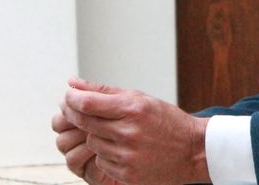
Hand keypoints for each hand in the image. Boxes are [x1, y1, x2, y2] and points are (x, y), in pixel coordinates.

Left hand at [60, 78, 210, 184]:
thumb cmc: (166, 120)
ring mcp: (127, 156)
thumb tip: (73, 84)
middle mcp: (129, 133)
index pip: (88, 104)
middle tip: (72, 108)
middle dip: (74, 114)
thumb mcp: (139, 97)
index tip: (67, 96)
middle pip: (85, 123)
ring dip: (94, 135)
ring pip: (92, 142)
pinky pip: (101, 161)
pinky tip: (119, 147)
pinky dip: (105, 153)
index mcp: (132, 109)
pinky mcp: (128, 174)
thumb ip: (104, 91)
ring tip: (110, 130)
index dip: (72, 99)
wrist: (192, 150)